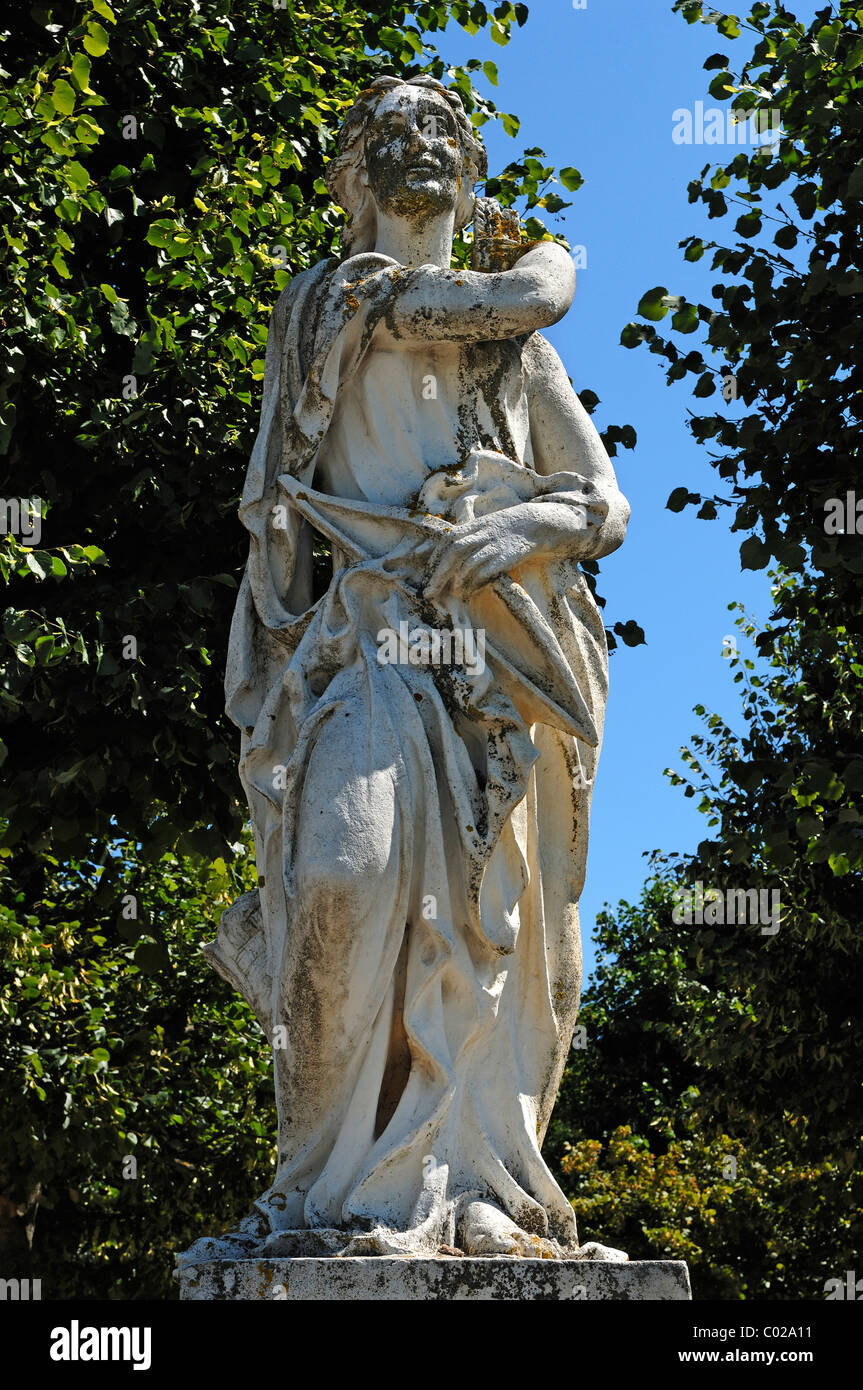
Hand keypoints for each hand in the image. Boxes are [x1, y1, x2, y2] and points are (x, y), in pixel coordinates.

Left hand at [423, 503, 580, 601]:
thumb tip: (446, 560)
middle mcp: (480, 534)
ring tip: (450, 594)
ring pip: (468, 562)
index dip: (434, 561)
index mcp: (472, 526)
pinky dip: (475, 582)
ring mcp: (493, 544)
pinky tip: (469, 592)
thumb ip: (465, 539)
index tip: (426, 578)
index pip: (446, 542)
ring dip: (456, 580)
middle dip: (438, 575)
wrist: (535, 523)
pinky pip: (486, 571)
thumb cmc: (505, 529)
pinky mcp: (506, 556)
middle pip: (453, 553)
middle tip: (428, 593)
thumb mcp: (483, 527)